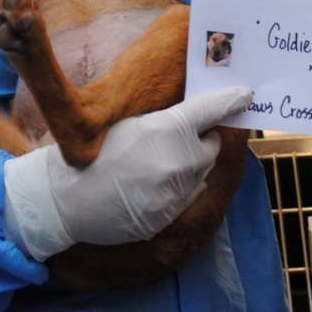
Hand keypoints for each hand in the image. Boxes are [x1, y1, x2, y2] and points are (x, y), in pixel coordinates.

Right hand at [2, 86, 252, 260]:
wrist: (67, 200)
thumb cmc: (92, 152)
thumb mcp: (129, 123)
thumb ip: (165, 120)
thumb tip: (192, 116)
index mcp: (168, 130)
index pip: (213, 110)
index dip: (231, 101)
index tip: (244, 96)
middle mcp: (181, 162)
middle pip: (213, 144)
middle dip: (203, 138)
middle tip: (183, 134)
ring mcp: (179, 193)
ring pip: (202, 172)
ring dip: (192, 164)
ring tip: (159, 161)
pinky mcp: (173, 215)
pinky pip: (189, 195)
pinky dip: (180, 187)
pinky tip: (152, 183)